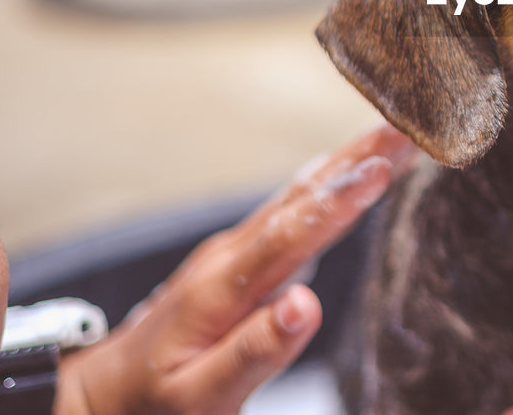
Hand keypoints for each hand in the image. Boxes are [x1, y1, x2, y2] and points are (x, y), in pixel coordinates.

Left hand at [54, 124, 415, 414]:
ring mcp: (233, 250)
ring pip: (296, 195)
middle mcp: (229, 255)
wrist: (105, 393)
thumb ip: (253, 351)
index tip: (384, 163)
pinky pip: (290, 207)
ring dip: (346, 161)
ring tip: (392, 134)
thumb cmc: (153, 401)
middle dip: (356, 158)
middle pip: (300, 197)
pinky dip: (326, 180)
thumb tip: (305, 304)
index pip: (291, 233)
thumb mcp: (200, 395)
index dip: (341, 198)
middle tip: (406, 126)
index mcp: (222, 287)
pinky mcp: (239, 255)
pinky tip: (345, 168)